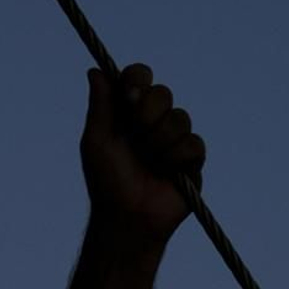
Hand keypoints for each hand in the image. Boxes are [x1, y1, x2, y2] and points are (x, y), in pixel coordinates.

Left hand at [81, 62, 206, 247]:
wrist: (127, 218)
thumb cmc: (107, 182)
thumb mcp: (96, 141)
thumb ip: (100, 105)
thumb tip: (95, 71)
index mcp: (128, 113)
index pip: (139, 78)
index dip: (137, 79)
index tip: (129, 95)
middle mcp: (153, 121)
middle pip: (163, 93)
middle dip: (146, 116)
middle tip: (136, 138)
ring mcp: (175, 138)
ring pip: (180, 118)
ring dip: (159, 143)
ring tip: (149, 164)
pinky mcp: (193, 158)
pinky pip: (193, 143)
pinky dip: (176, 159)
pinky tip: (166, 174)